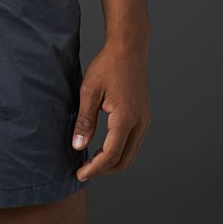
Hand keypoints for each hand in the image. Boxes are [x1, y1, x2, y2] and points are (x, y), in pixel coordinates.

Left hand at [72, 39, 150, 180]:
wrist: (128, 49)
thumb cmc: (107, 66)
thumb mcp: (89, 92)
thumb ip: (84, 121)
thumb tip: (78, 147)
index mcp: (125, 118)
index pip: (111, 155)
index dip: (95, 168)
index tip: (80, 174)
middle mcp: (139, 123)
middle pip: (124, 160)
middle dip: (104, 170)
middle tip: (84, 171)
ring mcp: (144, 120)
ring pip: (130, 153)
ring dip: (112, 162)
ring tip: (91, 162)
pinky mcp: (144, 116)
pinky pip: (133, 142)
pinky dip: (119, 151)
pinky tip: (104, 147)